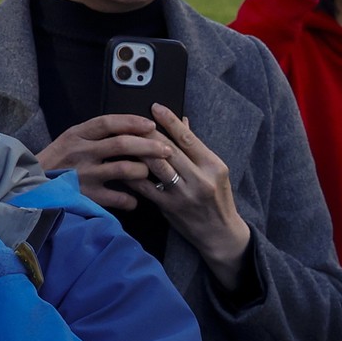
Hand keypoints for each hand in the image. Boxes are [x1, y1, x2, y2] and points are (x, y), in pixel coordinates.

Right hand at [35, 114, 174, 209]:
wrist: (30, 188)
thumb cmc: (57, 163)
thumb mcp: (70, 141)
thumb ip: (96, 135)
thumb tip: (132, 127)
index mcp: (76, 135)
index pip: (108, 123)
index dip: (132, 122)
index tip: (151, 124)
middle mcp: (81, 152)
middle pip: (122, 144)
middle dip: (149, 145)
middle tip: (168, 150)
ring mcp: (84, 175)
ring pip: (124, 169)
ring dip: (143, 171)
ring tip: (149, 174)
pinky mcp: (86, 196)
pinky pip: (118, 198)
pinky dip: (131, 200)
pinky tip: (135, 200)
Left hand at [132, 104, 251, 289]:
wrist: (220, 233)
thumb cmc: (219, 199)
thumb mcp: (217, 172)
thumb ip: (197, 149)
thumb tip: (182, 123)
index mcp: (214, 167)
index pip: (189, 138)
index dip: (170, 121)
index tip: (156, 107)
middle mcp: (199, 179)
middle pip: (168, 149)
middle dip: (148, 132)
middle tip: (131, 119)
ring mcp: (183, 194)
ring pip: (155, 166)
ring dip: (137, 150)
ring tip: (122, 137)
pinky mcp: (169, 207)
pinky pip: (145, 187)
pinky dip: (132, 174)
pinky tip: (121, 164)